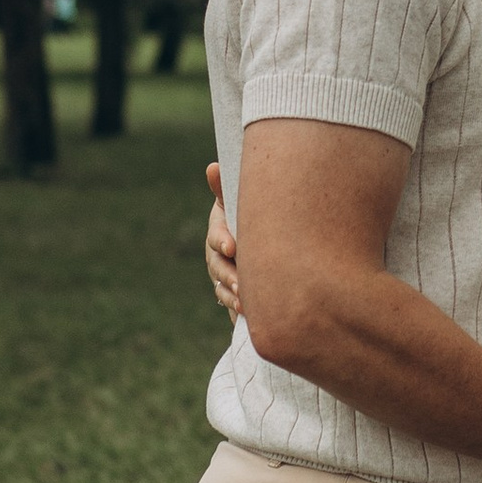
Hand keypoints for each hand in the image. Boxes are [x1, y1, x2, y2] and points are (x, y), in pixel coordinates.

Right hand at [204, 164, 241, 317]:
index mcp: (220, 229)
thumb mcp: (241, 201)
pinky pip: (231, 304)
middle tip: (241, 284)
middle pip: (218, 266)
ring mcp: (225, 274)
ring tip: (245, 304)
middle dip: (229, 276)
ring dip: (232, 296)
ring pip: (223, 288)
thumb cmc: (254, 214)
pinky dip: (237, 310)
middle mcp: (218, 254)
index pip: (217, 235)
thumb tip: (212, 167)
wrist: (269, 240)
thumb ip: (226, 189)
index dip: (222, 240)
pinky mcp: (234, 293)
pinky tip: (248, 315)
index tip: (232, 247)